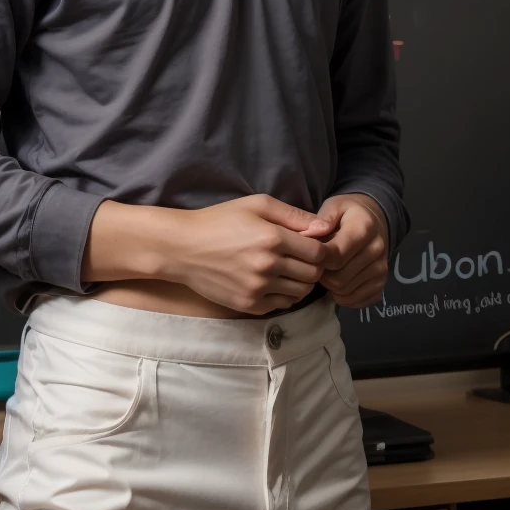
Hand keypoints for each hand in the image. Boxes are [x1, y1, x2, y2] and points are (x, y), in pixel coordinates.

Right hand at [167, 195, 330, 315]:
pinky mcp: (249, 305)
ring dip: (301, 281)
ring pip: (301, 292)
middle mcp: (268, 266)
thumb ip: (294, 215)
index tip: (315, 246)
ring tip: (288, 269)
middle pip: (313, 275)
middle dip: (314, 266)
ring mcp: (258, 288)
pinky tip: (273, 281)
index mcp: (272, 238)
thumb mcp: (257, 205)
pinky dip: (284, 294)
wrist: (183, 248)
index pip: (320, 254)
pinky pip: (282, 304)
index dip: (323, 250)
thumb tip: (325, 228)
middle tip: (302, 257)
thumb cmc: (220, 220)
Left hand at [301, 194, 388, 307]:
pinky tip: (339, 281)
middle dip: (322, 274)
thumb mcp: (334, 205)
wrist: (376, 220)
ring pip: (345, 291)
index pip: (335, 255)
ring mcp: (381, 268)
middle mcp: (376, 250)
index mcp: (363, 228)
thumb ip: (322, 218)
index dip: (317, 259)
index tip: (309, 254)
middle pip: (339, 278)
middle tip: (317, 263)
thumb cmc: (348, 213)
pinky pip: (356, 300)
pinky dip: (343, 296)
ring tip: (329, 269)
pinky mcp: (382, 283)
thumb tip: (310, 234)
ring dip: (331, 285)